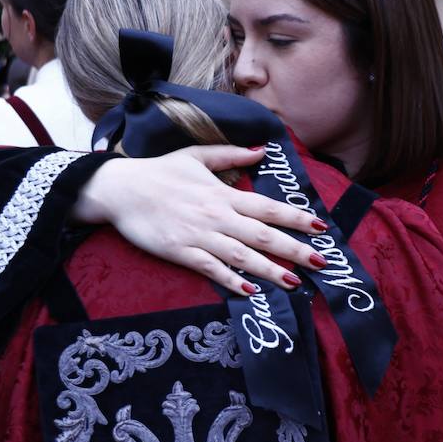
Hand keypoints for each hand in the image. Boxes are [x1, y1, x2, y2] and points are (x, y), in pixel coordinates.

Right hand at [74, 145, 326, 295]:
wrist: (120, 189)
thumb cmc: (159, 171)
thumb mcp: (196, 155)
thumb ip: (232, 155)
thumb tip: (262, 150)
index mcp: (223, 193)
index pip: (268, 207)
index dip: (296, 217)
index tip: (320, 227)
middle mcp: (216, 215)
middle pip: (262, 234)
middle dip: (294, 249)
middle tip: (322, 263)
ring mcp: (198, 235)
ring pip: (241, 255)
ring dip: (269, 269)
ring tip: (294, 282)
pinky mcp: (180, 252)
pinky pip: (210, 268)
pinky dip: (231, 280)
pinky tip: (250, 291)